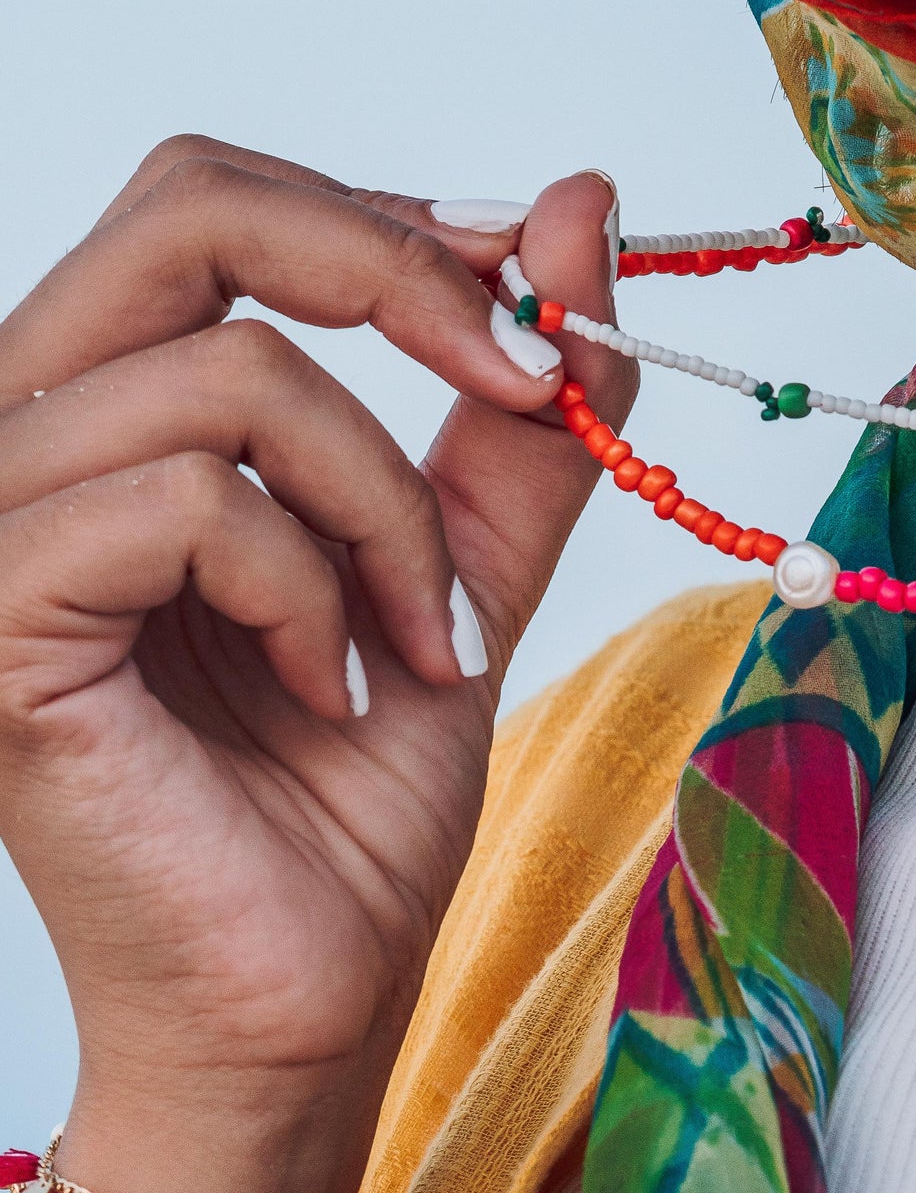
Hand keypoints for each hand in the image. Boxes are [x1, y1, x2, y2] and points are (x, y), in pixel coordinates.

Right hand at [0, 137, 633, 1192]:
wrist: (304, 992)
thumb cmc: (355, 795)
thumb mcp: (466, 569)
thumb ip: (517, 413)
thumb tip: (580, 210)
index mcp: (129, 413)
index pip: (219, 201)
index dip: (395, 219)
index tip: (537, 287)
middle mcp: (36, 437)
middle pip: (195, 210)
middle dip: (403, 281)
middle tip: (524, 388)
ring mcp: (0, 525)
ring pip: (231, 374)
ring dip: (387, 511)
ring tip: (422, 642)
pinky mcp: (2, 619)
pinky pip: (189, 505)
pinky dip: (312, 591)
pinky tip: (335, 689)